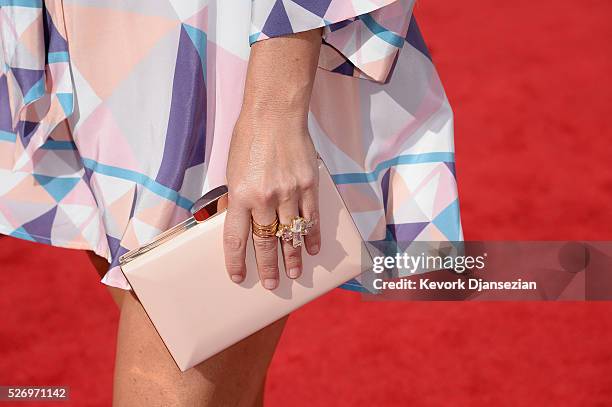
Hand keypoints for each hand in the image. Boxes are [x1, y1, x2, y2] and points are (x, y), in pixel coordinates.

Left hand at [224, 111, 320, 288]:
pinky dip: (312, 235)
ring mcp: (289, 193)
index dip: (236, 261)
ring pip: (291, 234)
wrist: (275, 114)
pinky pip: (311, 217)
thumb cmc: (249, 138)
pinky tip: (311, 249)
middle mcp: (264, 198)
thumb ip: (236, 198)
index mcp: (240, 195)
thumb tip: (239, 222)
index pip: (236, 238)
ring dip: (293, 257)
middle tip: (272, 284)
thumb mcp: (232, 170)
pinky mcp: (309, 185)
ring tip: (294, 274)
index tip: (238, 277)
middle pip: (266, 242)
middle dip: (268, 267)